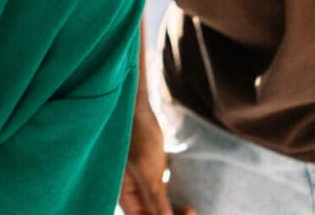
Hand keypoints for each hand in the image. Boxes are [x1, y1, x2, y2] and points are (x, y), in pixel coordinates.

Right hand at [118, 64, 193, 214]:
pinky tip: (185, 200)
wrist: (138, 109)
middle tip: (189, 211)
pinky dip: (173, 200)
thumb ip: (154, 198)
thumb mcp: (147, 171)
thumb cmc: (136, 137)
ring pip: (159, 207)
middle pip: (152, 214)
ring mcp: (143, 183)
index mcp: (125, 195)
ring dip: (173, 211)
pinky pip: (163, 194)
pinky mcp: (153, 174)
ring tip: (189, 208)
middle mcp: (132, 193)